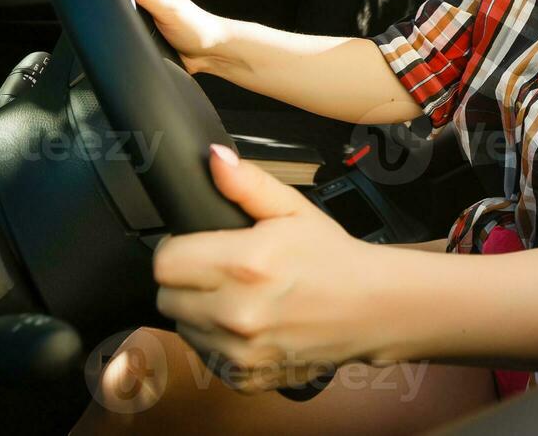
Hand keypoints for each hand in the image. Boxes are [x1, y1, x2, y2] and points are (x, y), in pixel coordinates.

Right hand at [129, 0, 230, 75]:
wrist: (212, 54)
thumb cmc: (199, 28)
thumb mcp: (170, 9)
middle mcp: (153, 9)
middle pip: (127, 10)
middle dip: (122, 17)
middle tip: (131, 23)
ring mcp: (153, 27)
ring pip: (131, 28)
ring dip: (130, 34)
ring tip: (139, 36)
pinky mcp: (154, 43)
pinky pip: (139, 44)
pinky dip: (138, 46)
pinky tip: (142, 48)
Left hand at [152, 144, 388, 392]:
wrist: (373, 309)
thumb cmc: (332, 258)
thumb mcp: (294, 209)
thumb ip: (247, 185)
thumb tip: (214, 159)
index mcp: (245, 265)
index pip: (165, 263)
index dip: (178, 249)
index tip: (198, 246)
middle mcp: (237, 313)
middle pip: (167, 297)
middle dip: (187, 281)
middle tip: (221, 270)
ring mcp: (239, 352)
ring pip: (182, 328)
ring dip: (199, 313)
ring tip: (238, 296)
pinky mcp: (243, 378)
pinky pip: (205, 357)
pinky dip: (218, 342)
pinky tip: (248, 324)